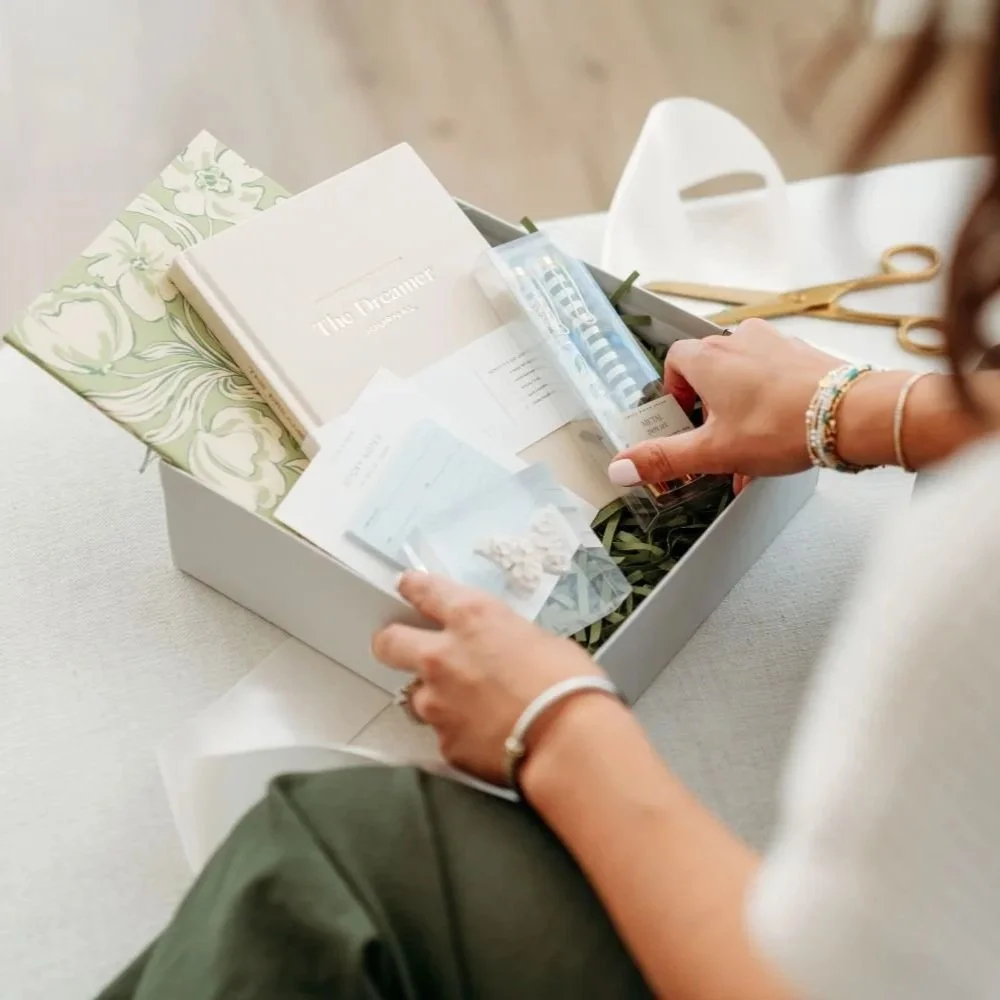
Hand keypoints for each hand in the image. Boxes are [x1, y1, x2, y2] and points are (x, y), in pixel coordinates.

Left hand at [371, 572, 603, 784]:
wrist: (567, 740)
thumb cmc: (567, 684)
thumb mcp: (539, 639)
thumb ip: (505, 639)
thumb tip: (503, 650)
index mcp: (470, 618)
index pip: (423, 590)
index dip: (412, 588)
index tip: (407, 587)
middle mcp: (442, 656)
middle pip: (388, 642)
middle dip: (393, 643)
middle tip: (408, 650)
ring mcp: (437, 703)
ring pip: (416, 696)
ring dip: (435, 698)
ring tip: (469, 708)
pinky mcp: (444, 743)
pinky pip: (444, 734)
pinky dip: (460, 734)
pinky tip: (486, 738)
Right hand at [608, 319, 842, 485]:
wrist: (851, 414)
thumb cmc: (780, 425)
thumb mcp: (713, 450)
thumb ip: (664, 458)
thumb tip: (619, 468)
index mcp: (708, 358)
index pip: (674, 361)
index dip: (674, 392)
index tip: (683, 420)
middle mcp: (739, 341)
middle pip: (709, 368)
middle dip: (708, 405)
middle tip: (715, 438)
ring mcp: (775, 344)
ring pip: (744, 374)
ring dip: (740, 405)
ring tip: (749, 444)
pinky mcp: (804, 354)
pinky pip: (775, 375)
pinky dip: (769, 401)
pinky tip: (779, 435)